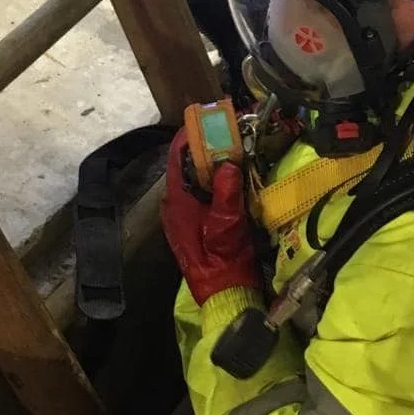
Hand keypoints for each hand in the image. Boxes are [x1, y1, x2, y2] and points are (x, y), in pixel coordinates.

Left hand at [161, 129, 259, 305]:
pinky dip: (217, 180)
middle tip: (230, 130)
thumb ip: (227, 195)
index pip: (177, 158)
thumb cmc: (223, 262)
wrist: (225, 295)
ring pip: (196, 178)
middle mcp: (177, 205)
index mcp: (178, 202)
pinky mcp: (198, 222)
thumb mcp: (227, 227)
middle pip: (187, 165)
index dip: (192, 136)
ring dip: (213, 163)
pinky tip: (234, 176)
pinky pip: (204, 192)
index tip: (210, 119)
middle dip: (207, 147)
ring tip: (235, 146)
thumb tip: (228, 163)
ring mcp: (186, 214)